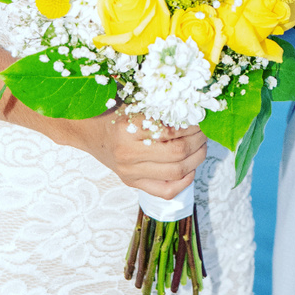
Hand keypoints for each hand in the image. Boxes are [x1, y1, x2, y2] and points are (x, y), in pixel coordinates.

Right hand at [62, 111, 207, 199]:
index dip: (191, 124)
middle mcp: (129, 153)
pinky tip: (191, 168)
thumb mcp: (135, 103)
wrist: (89, 132)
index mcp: (129, 128)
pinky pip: (165, 191)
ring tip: (202, 146)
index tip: (200, 117)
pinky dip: (184, 182)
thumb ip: (160, 108)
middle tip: (205, 131)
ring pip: (175, 172)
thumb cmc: (115, 113)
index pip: (170, 130)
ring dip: (196, 159)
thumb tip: (193, 107)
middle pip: (177, 152)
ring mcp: (131, 172)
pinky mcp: (133, 183)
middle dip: (198, 141)